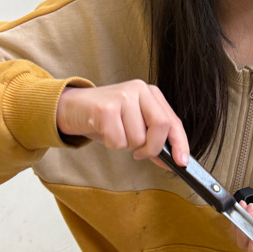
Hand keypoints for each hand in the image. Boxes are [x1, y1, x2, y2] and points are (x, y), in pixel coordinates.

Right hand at [56, 81, 188, 166]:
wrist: (70, 108)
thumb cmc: (105, 119)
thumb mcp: (134, 125)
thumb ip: (154, 139)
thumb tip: (174, 160)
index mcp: (150, 93)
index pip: (173, 120)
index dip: (180, 143)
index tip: (181, 161)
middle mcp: (139, 90)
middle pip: (161, 126)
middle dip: (152, 148)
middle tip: (139, 153)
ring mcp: (123, 96)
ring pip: (138, 137)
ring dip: (126, 146)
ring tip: (115, 134)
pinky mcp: (106, 108)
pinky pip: (118, 141)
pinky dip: (112, 145)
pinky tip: (104, 132)